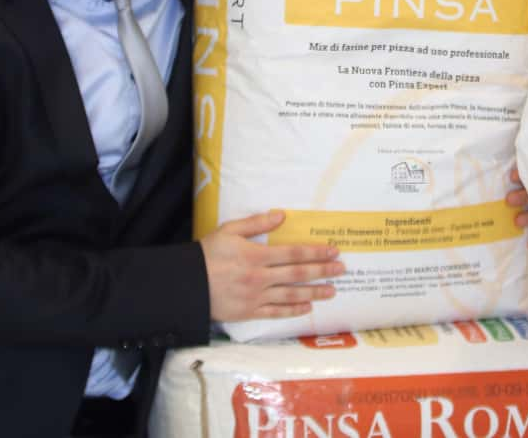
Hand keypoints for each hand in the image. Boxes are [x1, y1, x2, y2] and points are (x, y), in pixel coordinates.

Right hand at [199, 211, 343, 321]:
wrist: (186, 285)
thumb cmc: (207, 254)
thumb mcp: (229, 231)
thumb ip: (256, 223)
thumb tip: (280, 215)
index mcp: (256, 256)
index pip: (293, 253)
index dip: (315, 252)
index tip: (333, 250)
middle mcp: (259, 278)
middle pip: (297, 274)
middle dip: (322, 271)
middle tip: (341, 269)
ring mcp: (255, 297)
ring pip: (291, 295)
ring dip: (314, 293)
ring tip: (332, 291)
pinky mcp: (248, 312)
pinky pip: (275, 313)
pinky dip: (293, 311)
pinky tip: (307, 308)